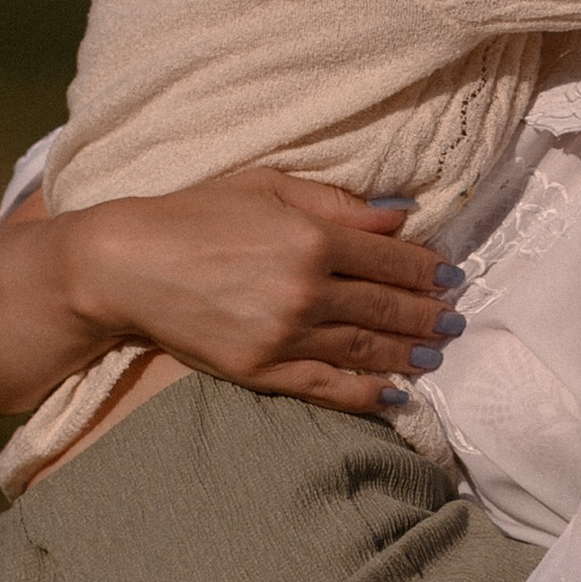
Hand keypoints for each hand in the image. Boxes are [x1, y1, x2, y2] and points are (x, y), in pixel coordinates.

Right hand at [66, 171, 454, 415]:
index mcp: (312, 236)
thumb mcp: (266, 187)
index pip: (390, 257)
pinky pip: (329, 387)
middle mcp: (307, 289)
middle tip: (454, 318)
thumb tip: (401, 213)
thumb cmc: (194, 214)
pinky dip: (367, 394)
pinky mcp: (262, 371)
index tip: (449, 275)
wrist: (126, 265)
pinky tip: (394, 394)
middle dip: (428, 313)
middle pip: (387, 306)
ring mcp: (286, 335)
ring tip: (435, 353)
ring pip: (366, 349)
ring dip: (409, 353)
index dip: (426, 268)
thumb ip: (338, 203)